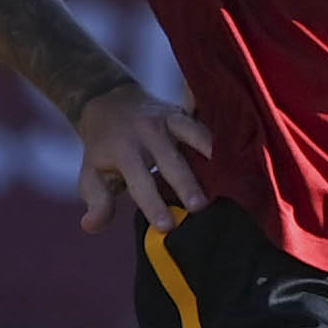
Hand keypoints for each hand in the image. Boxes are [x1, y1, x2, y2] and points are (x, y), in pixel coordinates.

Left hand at [70, 83, 214, 233]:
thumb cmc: (104, 148)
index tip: (167, 226)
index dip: (153, 204)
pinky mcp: (183, 111)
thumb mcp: (91, 174)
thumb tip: (91, 225)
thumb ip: (97, 200)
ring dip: (209, 155)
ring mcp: (168, 118)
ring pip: (192, 134)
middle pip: (170, 160)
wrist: (110, 101)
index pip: (139, 182)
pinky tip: (236, 151)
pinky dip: (219, 135)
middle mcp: (147, 133)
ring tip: (228, 176)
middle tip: (200, 207)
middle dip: (185, 183)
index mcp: (123, 150)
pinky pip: (203, 121)